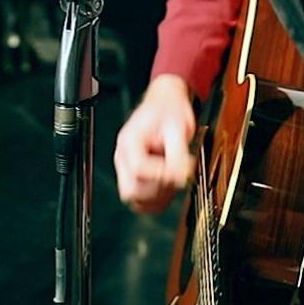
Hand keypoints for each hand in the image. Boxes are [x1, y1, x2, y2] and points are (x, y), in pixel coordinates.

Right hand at [114, 74, 196, 213]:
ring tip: (173, 182)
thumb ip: (178, 155)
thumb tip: (180, 178)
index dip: (160, 174)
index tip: (177, 172)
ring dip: (156, 198)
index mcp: (129, 141)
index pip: (139, 168)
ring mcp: (126, 167)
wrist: (166, 103)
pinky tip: (168, 190)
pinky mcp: (134, 176)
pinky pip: (139, 200)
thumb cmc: (168, 109)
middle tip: (176, 178)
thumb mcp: (177, 127)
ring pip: (133, 198)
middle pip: (131, 189)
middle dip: (158, 190)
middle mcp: (123, 156)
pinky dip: (154, 201)